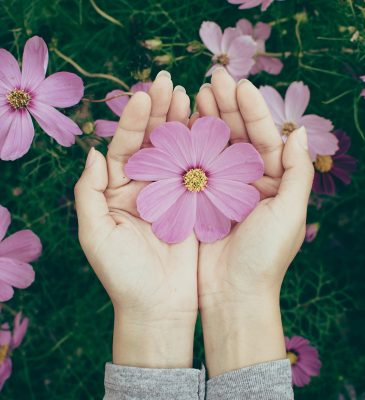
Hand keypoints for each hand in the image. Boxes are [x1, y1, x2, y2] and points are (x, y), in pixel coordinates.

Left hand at [74, 72, 196, 367]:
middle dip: (160, 112)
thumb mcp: (95, 234)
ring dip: (182, 124)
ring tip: (191, 95)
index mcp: (118, 191)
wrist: (159, 306)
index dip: (133, 121)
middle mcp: (145, 187)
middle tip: (170, 83)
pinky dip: (203, 149)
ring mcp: (172, 194)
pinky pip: (199, 172)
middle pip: (151, 143)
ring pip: (177, 152)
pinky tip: (208, 126)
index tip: (145, 95)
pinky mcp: (195, 205)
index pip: (123, 147)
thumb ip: (88, 192)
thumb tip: (92, 151)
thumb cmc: (124, 275)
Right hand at [195, 68, 313, 376]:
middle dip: (227, 107)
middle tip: (211, 80)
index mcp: (274, 182)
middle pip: (239, 137)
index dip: (253, 110)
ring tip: (195, 95)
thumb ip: (299, 172)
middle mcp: (249, 181)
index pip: (266, 137)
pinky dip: (190, 146)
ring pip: (216, 147)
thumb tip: (299, 131)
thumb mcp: (290, 214)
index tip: (238, 85)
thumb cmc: (264, 257)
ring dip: (207, 120)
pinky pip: (196, 166)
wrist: (232, 294)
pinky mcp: (200, 199)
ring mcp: (223, 189)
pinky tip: (182, 125)